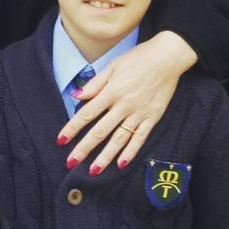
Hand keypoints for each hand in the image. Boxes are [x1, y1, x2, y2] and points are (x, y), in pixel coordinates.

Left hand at [58, 31, 197, 174]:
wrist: (167, 57)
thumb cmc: (139, 58)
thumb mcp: (114, 65)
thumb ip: (95, 83)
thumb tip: (77, 95)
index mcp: (112, 91)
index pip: (87, 113)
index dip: (72, 128)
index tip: (61, 140)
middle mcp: (124, 105)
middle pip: (100, 131)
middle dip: (84, 149)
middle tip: (71, 162)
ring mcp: (139, 113)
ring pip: (119, 139)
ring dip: (105, 156)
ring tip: (93, 171)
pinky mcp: (152, 117)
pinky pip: (140, 138)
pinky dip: (131, 152)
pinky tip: (121, 164)